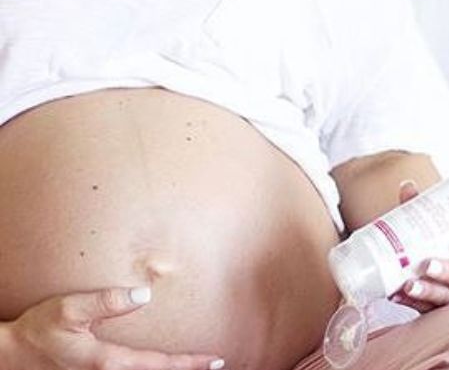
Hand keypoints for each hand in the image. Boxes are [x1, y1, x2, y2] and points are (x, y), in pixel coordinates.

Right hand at [3, 287, 224, 369]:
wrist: (10, 357)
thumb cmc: (38, 331)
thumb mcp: (68, 310)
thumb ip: (106, 301)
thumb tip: (144, 294)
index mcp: (106, 362)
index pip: (159, 364)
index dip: (189, 364)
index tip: (216, 360)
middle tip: (217, 365)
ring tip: (196, 366)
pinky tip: (162, 365)